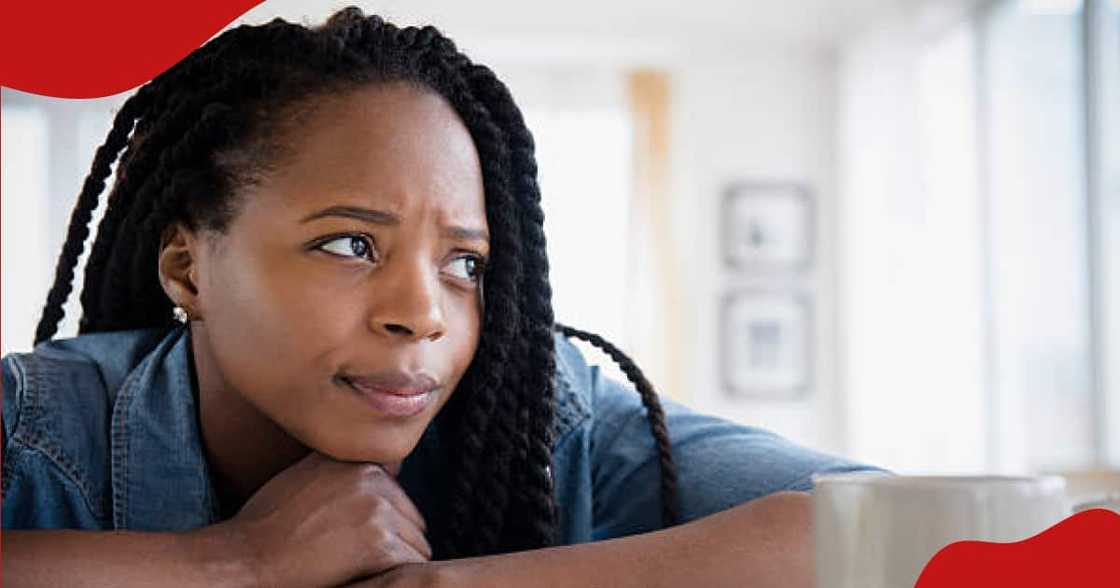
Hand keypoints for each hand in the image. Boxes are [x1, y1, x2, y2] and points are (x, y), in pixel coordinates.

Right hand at [216, 452, 430, 587]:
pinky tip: (365, 577)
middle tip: (355, 557)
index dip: (382, 522)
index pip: (398, 495)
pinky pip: (413, 565)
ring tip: (358, 567)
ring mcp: (378, 511)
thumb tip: (392, 464)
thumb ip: (344, 468)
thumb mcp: (305, 476)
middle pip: (412, 519)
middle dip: (394, 540)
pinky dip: (396, 577)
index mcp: (357, 462)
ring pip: (417, 544)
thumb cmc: (268, 526)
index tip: (356, 536)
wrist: (245, 561)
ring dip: (397, 561)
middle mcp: (372, 479)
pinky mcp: (380, 546)